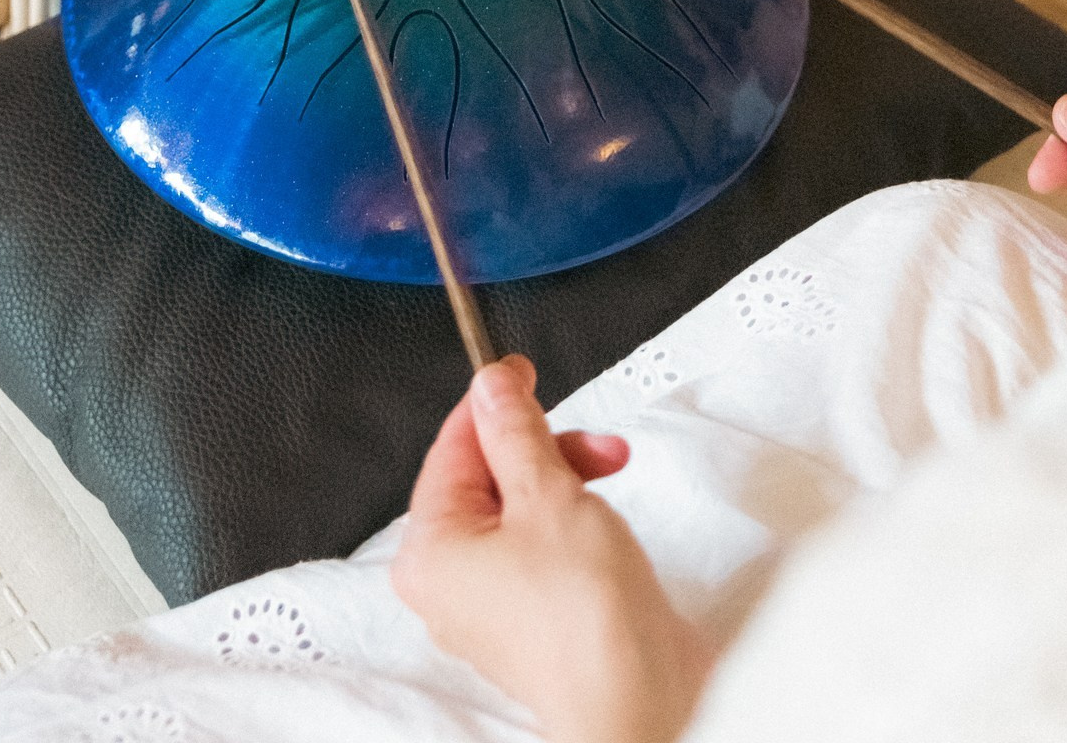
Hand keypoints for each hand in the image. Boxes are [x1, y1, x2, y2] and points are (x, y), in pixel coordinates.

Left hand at [393, 356, 710, 742]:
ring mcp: (490, 604)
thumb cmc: (583, 612)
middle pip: (486, 476)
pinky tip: (604, 517)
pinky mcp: (532, 616)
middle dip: (544, 446)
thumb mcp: (547, 491)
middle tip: (589, 440)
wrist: (636, 697)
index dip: (493, 402)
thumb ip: (516, 429)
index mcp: (430, 550)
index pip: (452, 448)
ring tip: (613, 472)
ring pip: (517, 506)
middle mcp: (448, 582)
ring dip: (565, 476)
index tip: (523, 369)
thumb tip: (492, 384)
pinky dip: (570, 516)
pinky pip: (539, 543)